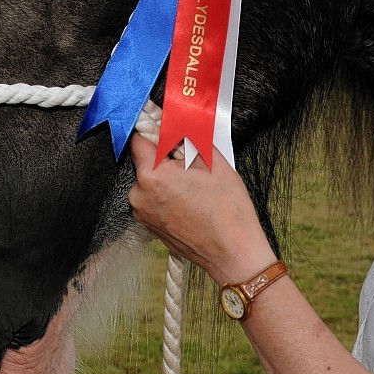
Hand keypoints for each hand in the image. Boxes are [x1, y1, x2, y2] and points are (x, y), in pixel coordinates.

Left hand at [128, 126, 276, 284]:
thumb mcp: (212, 160)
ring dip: (168, 177)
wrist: (234, 253)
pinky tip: (192, 200)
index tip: (167, 126)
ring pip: (151, 181)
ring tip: (196, 186)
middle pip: (146, 161)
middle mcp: (139, 196)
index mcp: (151, 176)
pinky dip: (169, 195)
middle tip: (193, 162)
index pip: (140, 139)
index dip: (155, 129)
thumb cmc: (227, 210)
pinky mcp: (151, 226)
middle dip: (166, 157)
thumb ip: (187, 136)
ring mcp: (143, 214)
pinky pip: (155, 199)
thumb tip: (173, 120)